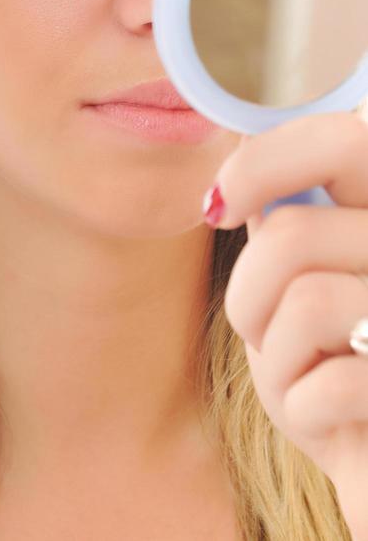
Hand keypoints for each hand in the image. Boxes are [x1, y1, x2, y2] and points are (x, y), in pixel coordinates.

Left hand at [205, 111, 367, 538]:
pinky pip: (325, 385)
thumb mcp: (311, 288)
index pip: (343, 138)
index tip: (218, 205)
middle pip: (296, 230)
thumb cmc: (340, 373)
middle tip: (257, 328)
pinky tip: (328, 422)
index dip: (262, 162)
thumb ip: (295, 224)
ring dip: (275, 356)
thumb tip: (244, 157)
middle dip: (249, 289)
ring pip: (304, 302)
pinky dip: (302, 410)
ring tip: (300, 379)